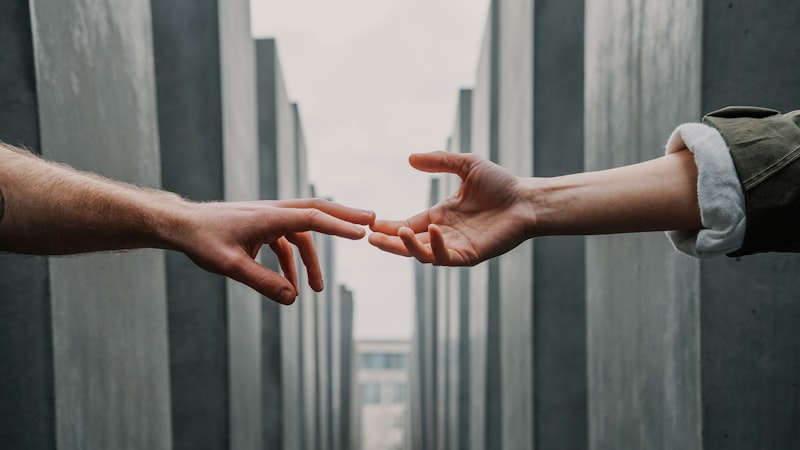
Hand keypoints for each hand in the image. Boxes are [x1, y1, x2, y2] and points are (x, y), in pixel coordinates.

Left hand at [175, 198, 374, 303]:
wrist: (182, 226)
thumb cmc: (203, 241)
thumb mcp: (231, 266)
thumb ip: (263, 283)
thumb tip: (293, 299)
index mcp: (269, 216)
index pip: (312, 218)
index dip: (339, 225)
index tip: (362, 232)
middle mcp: (273, 212)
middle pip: (317, 210)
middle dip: (344, 217)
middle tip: (372, 221)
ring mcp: (269, 218)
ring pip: (303, 232)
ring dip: (313, 259)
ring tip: (319, 290)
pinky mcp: (262, 227)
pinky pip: (286, 243)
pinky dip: (292, 263)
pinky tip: (290, 286)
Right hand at [369, 152, 531, 265]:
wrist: (527, 199)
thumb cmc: (501, 184)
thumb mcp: (466, 165)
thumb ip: (439, 161)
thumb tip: (410, 158)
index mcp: (440, 216)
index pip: (408, 225)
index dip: (389, 227)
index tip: (371, 224)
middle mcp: (444, 234)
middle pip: (409, 243)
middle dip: (389, 242)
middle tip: (370, 237)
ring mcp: (456, 246)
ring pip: (423, 254)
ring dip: (407, 246)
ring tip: (396, 233)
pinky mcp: (470, 255)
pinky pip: (446, 257)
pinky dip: (437, 247)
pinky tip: (432, 230)